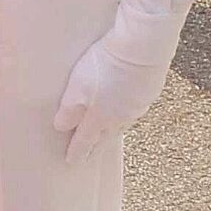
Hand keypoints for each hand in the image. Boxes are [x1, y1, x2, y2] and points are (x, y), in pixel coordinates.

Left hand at [53, 39, 169, 164]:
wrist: (143, 48)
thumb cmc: (106, 67)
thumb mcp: (76, 89)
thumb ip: (69, 111)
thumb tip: (61, 128)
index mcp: (100, 118)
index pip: (86, 141)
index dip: (77, 151)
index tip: (71, 162)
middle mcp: (121, 116)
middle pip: (106, 136)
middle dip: (96, 147)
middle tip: (90, 156)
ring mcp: (138, 104)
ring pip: (121, 123)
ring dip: (111, 131)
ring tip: (105, 135)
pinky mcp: (149, 90)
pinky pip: (134, 108)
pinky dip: (126, 113)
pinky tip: (124, 108)